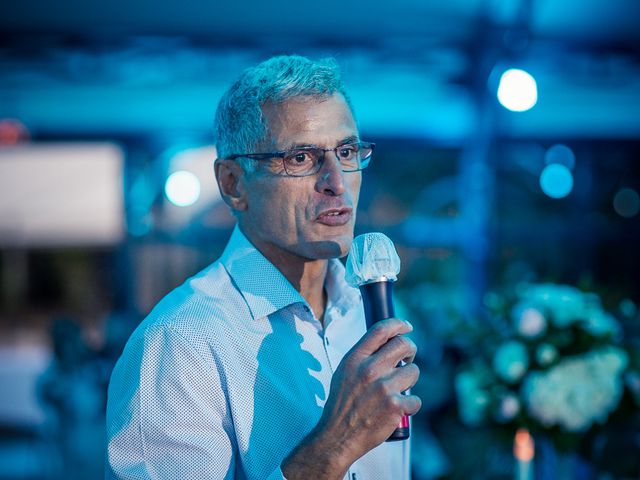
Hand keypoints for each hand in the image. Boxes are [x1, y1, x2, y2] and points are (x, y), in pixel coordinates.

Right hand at [282, 318, 420, 478]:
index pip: (381, 330)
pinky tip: (399, 409)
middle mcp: (369, 369)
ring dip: (409, 379)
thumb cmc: (342, 405)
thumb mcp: (344, 372)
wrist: (337, 436)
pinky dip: (410, 405)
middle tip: (407, 359)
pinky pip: (416, 399)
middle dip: (410, 350)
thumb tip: (386, 344)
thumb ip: (363, 357)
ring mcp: (384, 387)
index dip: (398, 324)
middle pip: (403, 345)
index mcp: (355, 358)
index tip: (407, 326)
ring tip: (398, 389)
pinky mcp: (395, 406)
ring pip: (413, 371)